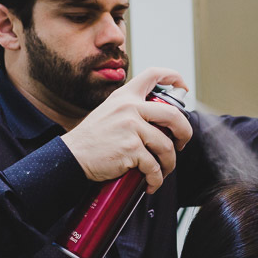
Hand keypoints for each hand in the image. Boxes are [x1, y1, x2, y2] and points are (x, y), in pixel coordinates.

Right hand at [61, 68, 193, 193]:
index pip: (153, 74)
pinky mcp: (131, 148)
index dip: (174, 77)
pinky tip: (151, 183)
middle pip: (173, 115)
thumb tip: (159, 122)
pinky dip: (156, 178)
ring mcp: (131, 128)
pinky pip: (153, 166)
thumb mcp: (110, 111)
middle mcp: (129, 108)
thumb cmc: (92, 139)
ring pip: (166, 146)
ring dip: (169, 163)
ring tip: (163, 171)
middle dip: (185, 132)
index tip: (184, 88)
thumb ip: (131, 110)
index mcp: (125, 96)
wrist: (72, 156)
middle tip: (181, 143)